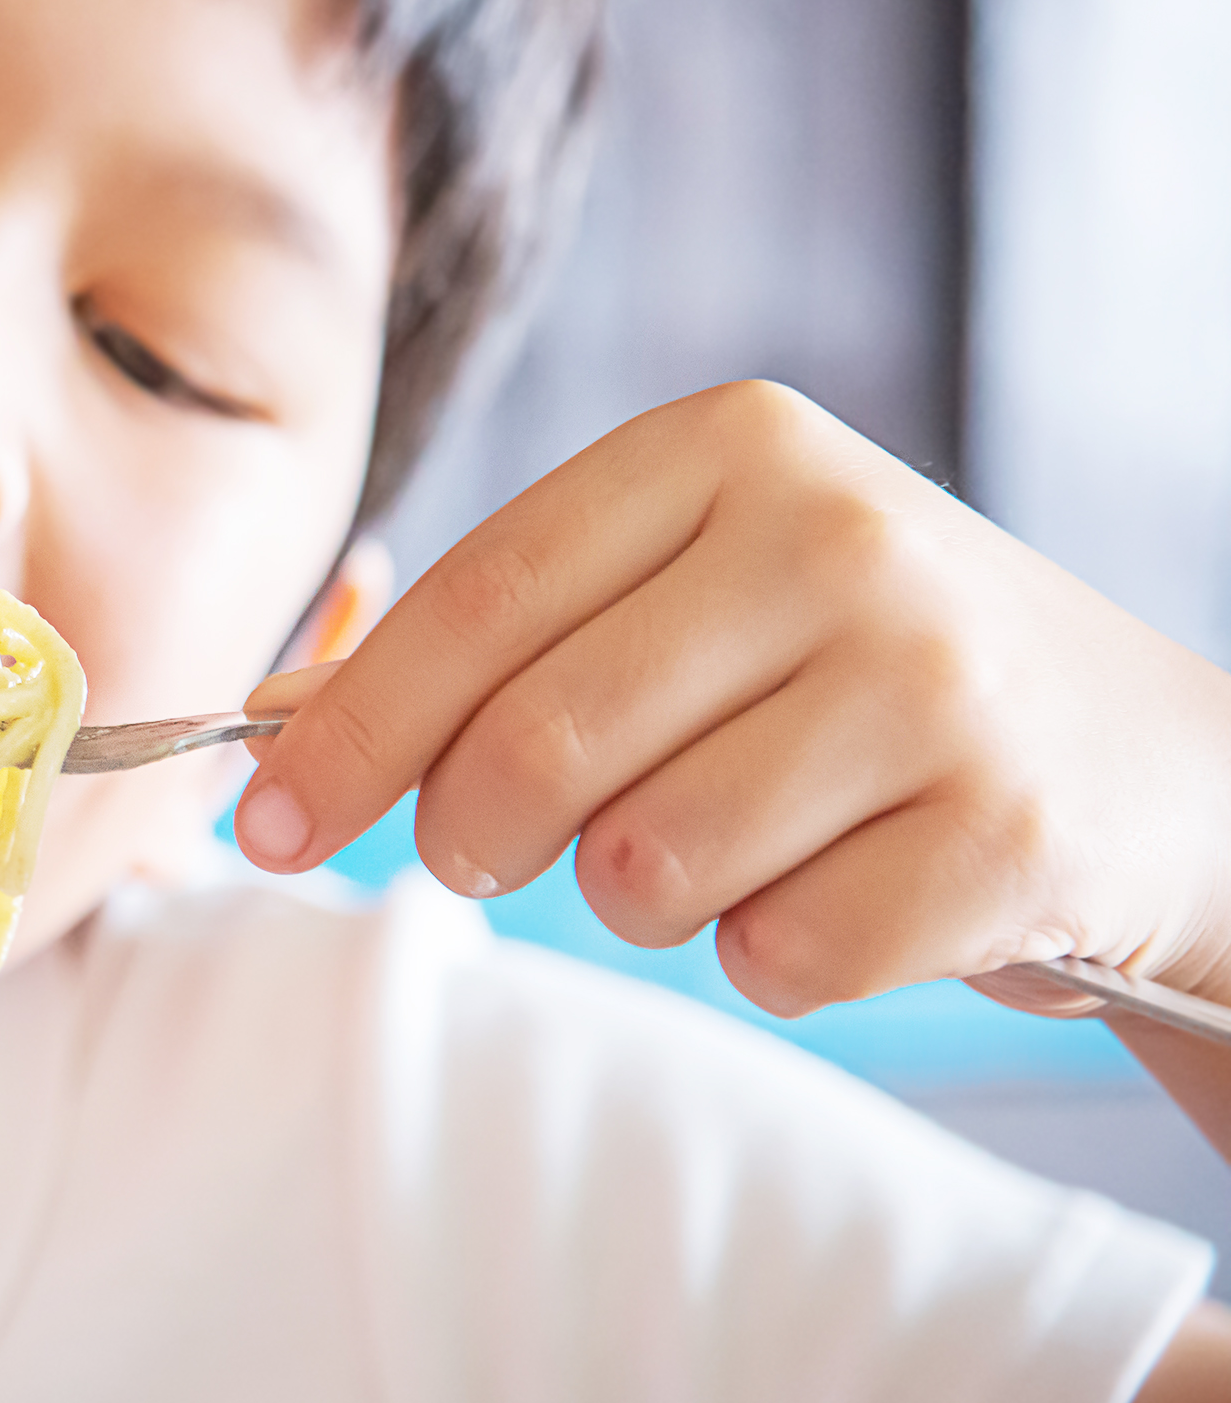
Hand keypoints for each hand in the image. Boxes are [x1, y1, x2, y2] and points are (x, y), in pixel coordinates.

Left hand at [232, 380, 1230, 1020]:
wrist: (1151, 763)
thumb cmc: (852, 677)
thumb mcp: (685, 597)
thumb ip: (492, 645)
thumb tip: (261, 721)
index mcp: (726, 446)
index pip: (476, 600)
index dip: (347, 729)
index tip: (264, 823)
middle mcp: (836, 534)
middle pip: (537, 745)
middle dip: (475, 837)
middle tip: (497, 854)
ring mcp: (934, 679)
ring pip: (647, 867)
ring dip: (648, 899)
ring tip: (733, 844)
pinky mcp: (1011, 830)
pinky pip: (780, 956)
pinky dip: (776, 956)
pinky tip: (848, 887)